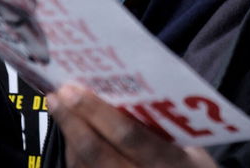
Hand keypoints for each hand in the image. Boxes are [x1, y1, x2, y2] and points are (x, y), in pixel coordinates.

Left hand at [49, 85, 217, 167]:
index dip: (98, 112)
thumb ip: (162, 125)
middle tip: (59, 94)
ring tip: (59, 106)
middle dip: (73, 120)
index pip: (128, 136)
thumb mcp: (191, 146)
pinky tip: (71, 130)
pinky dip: (72, 149)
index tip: (77, 89)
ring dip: (68, 133)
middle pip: (96, 151)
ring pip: (82, 163)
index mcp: (165, 161)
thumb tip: (128, 90)